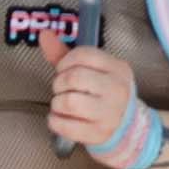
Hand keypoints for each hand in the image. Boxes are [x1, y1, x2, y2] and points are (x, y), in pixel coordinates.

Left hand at [39, 33, 136, 150]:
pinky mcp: (98, 134)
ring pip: (69, 102)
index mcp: (118, 68)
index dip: (65, 62)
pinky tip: (59, 118)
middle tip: (61, 89)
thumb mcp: (91, 70)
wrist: (124, 126)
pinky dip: (55, 121)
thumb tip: (44, 34)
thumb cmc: (102, 93)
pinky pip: (65, 126)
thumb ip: (65, 53)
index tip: (63, 70)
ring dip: (57, 102)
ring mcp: (109, 114)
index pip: (84, 55)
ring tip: (61, 103)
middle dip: (59, 83)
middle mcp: (117, 90)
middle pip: (74, 77)